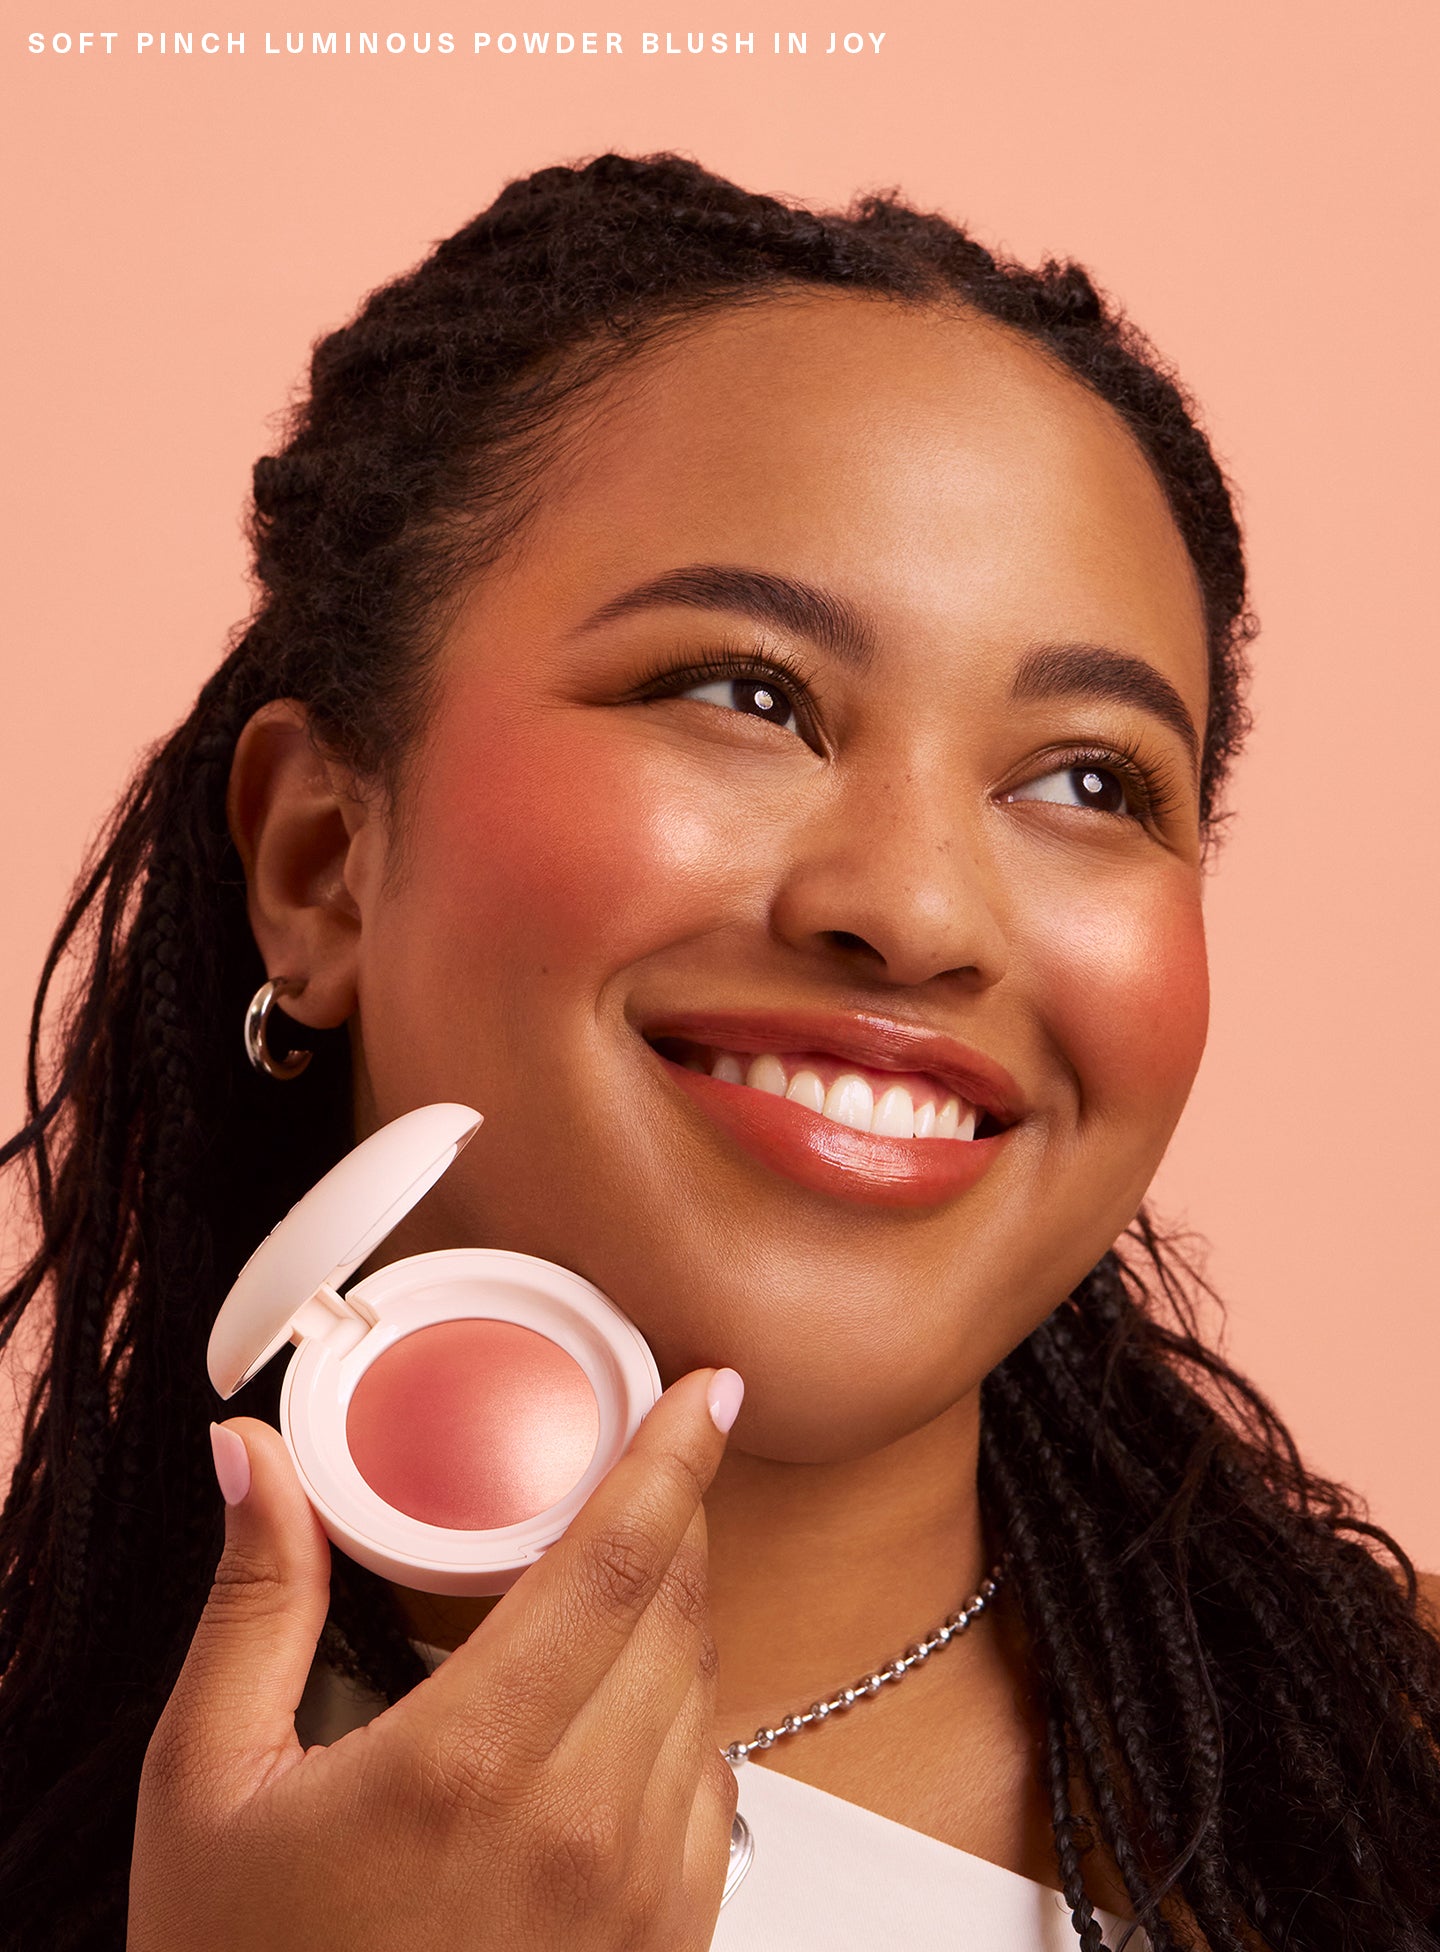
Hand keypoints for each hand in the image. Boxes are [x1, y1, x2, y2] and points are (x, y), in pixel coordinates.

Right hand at [128, 1366, 744, 1950]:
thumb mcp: (209, 1784)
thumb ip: (255, 1602)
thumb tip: (249, 1457)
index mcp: (469, 1766)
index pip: (618, 1562)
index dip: (675, 1455)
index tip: (708, 1388)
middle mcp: (581, 1829)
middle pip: (674, 1612)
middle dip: (667, 1517)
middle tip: (633, 1464)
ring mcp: (639, 1896)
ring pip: (700, 1692)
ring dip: (666, 1618)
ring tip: (597, 1593)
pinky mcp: (668, 1943)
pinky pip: (712, 1784)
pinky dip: (675, 1717)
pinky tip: (605, 1712)